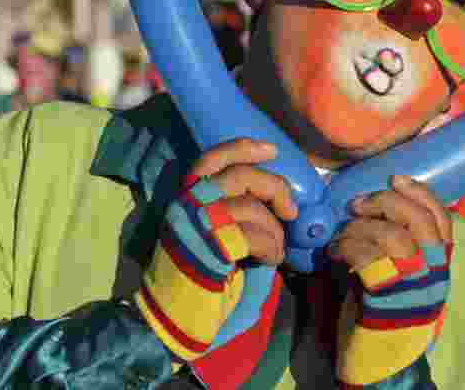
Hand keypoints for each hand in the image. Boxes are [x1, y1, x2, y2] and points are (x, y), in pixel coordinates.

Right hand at [189, 138, 297, 265]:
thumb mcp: (213, 233)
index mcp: (186, 197)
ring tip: (277, 249)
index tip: (272, 150)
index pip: (212, 159)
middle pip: (240, 176)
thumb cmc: (200, 274)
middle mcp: (187, 205)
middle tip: (291, 211)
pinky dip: (271, 248)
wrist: (174, 315)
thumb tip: (275, 200)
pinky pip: (253, 236)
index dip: (243, 149)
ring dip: (274, 230)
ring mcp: (195, 225)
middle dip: (274, 189)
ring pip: (250, 208)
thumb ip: (231, 210)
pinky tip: (271, 259)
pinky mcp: (208, 248)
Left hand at [329, 175, 452, 386]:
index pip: (442, 218)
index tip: (395, 177)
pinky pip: (371, 260)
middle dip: (386, 202)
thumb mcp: (393, 276)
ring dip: (362, 227)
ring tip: (342, 235)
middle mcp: (434, 275)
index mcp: (439, 266)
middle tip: (357, 204)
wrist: (377, 367)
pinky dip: (348, 247)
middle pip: (420, 220)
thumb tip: (361, 207)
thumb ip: (389, 245)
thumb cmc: (379, 317)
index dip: (420, 192)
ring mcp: (415, 289)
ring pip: (395, 237)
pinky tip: (335, 253)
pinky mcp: (389, 302)